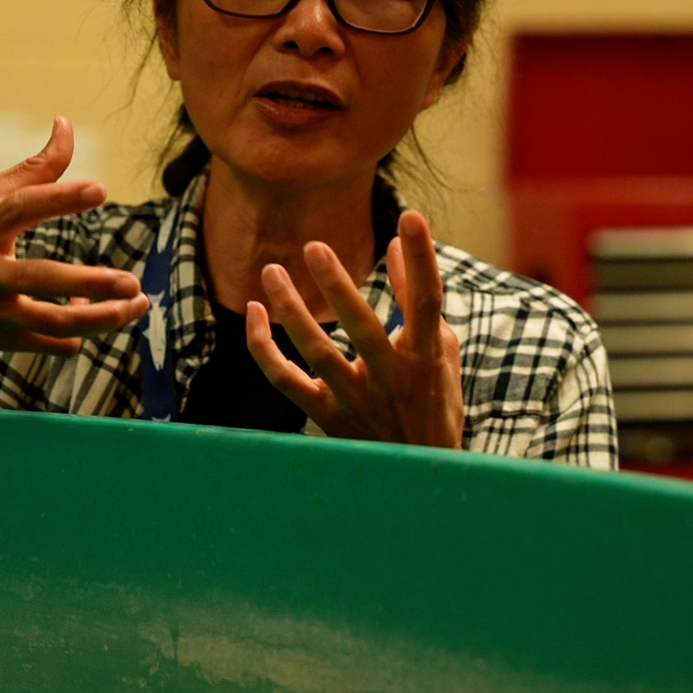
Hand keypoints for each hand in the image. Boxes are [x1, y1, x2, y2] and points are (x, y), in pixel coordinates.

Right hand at [0, 116, 147, 353]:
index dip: (60, 197)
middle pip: (40, 278)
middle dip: (89, 283)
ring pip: (48, 321)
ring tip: (135, 305)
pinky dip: (74, 337)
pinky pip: (43, 343)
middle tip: (131, 282)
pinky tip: (96, 319)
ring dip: (98, 318)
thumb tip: (65, 124)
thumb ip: (33, 168)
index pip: (20, 208)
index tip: (100, 189)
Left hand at [247, 210, 462, 448]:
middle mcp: (392, 379)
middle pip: (363, 328)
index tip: (410, 217)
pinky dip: (264, 347)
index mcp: (426, 358)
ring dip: (291, 310)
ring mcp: (356, 400)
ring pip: (316, 352)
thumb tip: (396, 245)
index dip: (421, 259)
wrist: (419, 476)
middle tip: (314, 246)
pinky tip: (255, 313)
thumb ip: (415, 297)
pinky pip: (284, 379)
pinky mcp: (326, 415)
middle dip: (338, 286)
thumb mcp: (438, 351)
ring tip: (272, 271)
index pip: (427, 301)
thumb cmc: (432, 402)